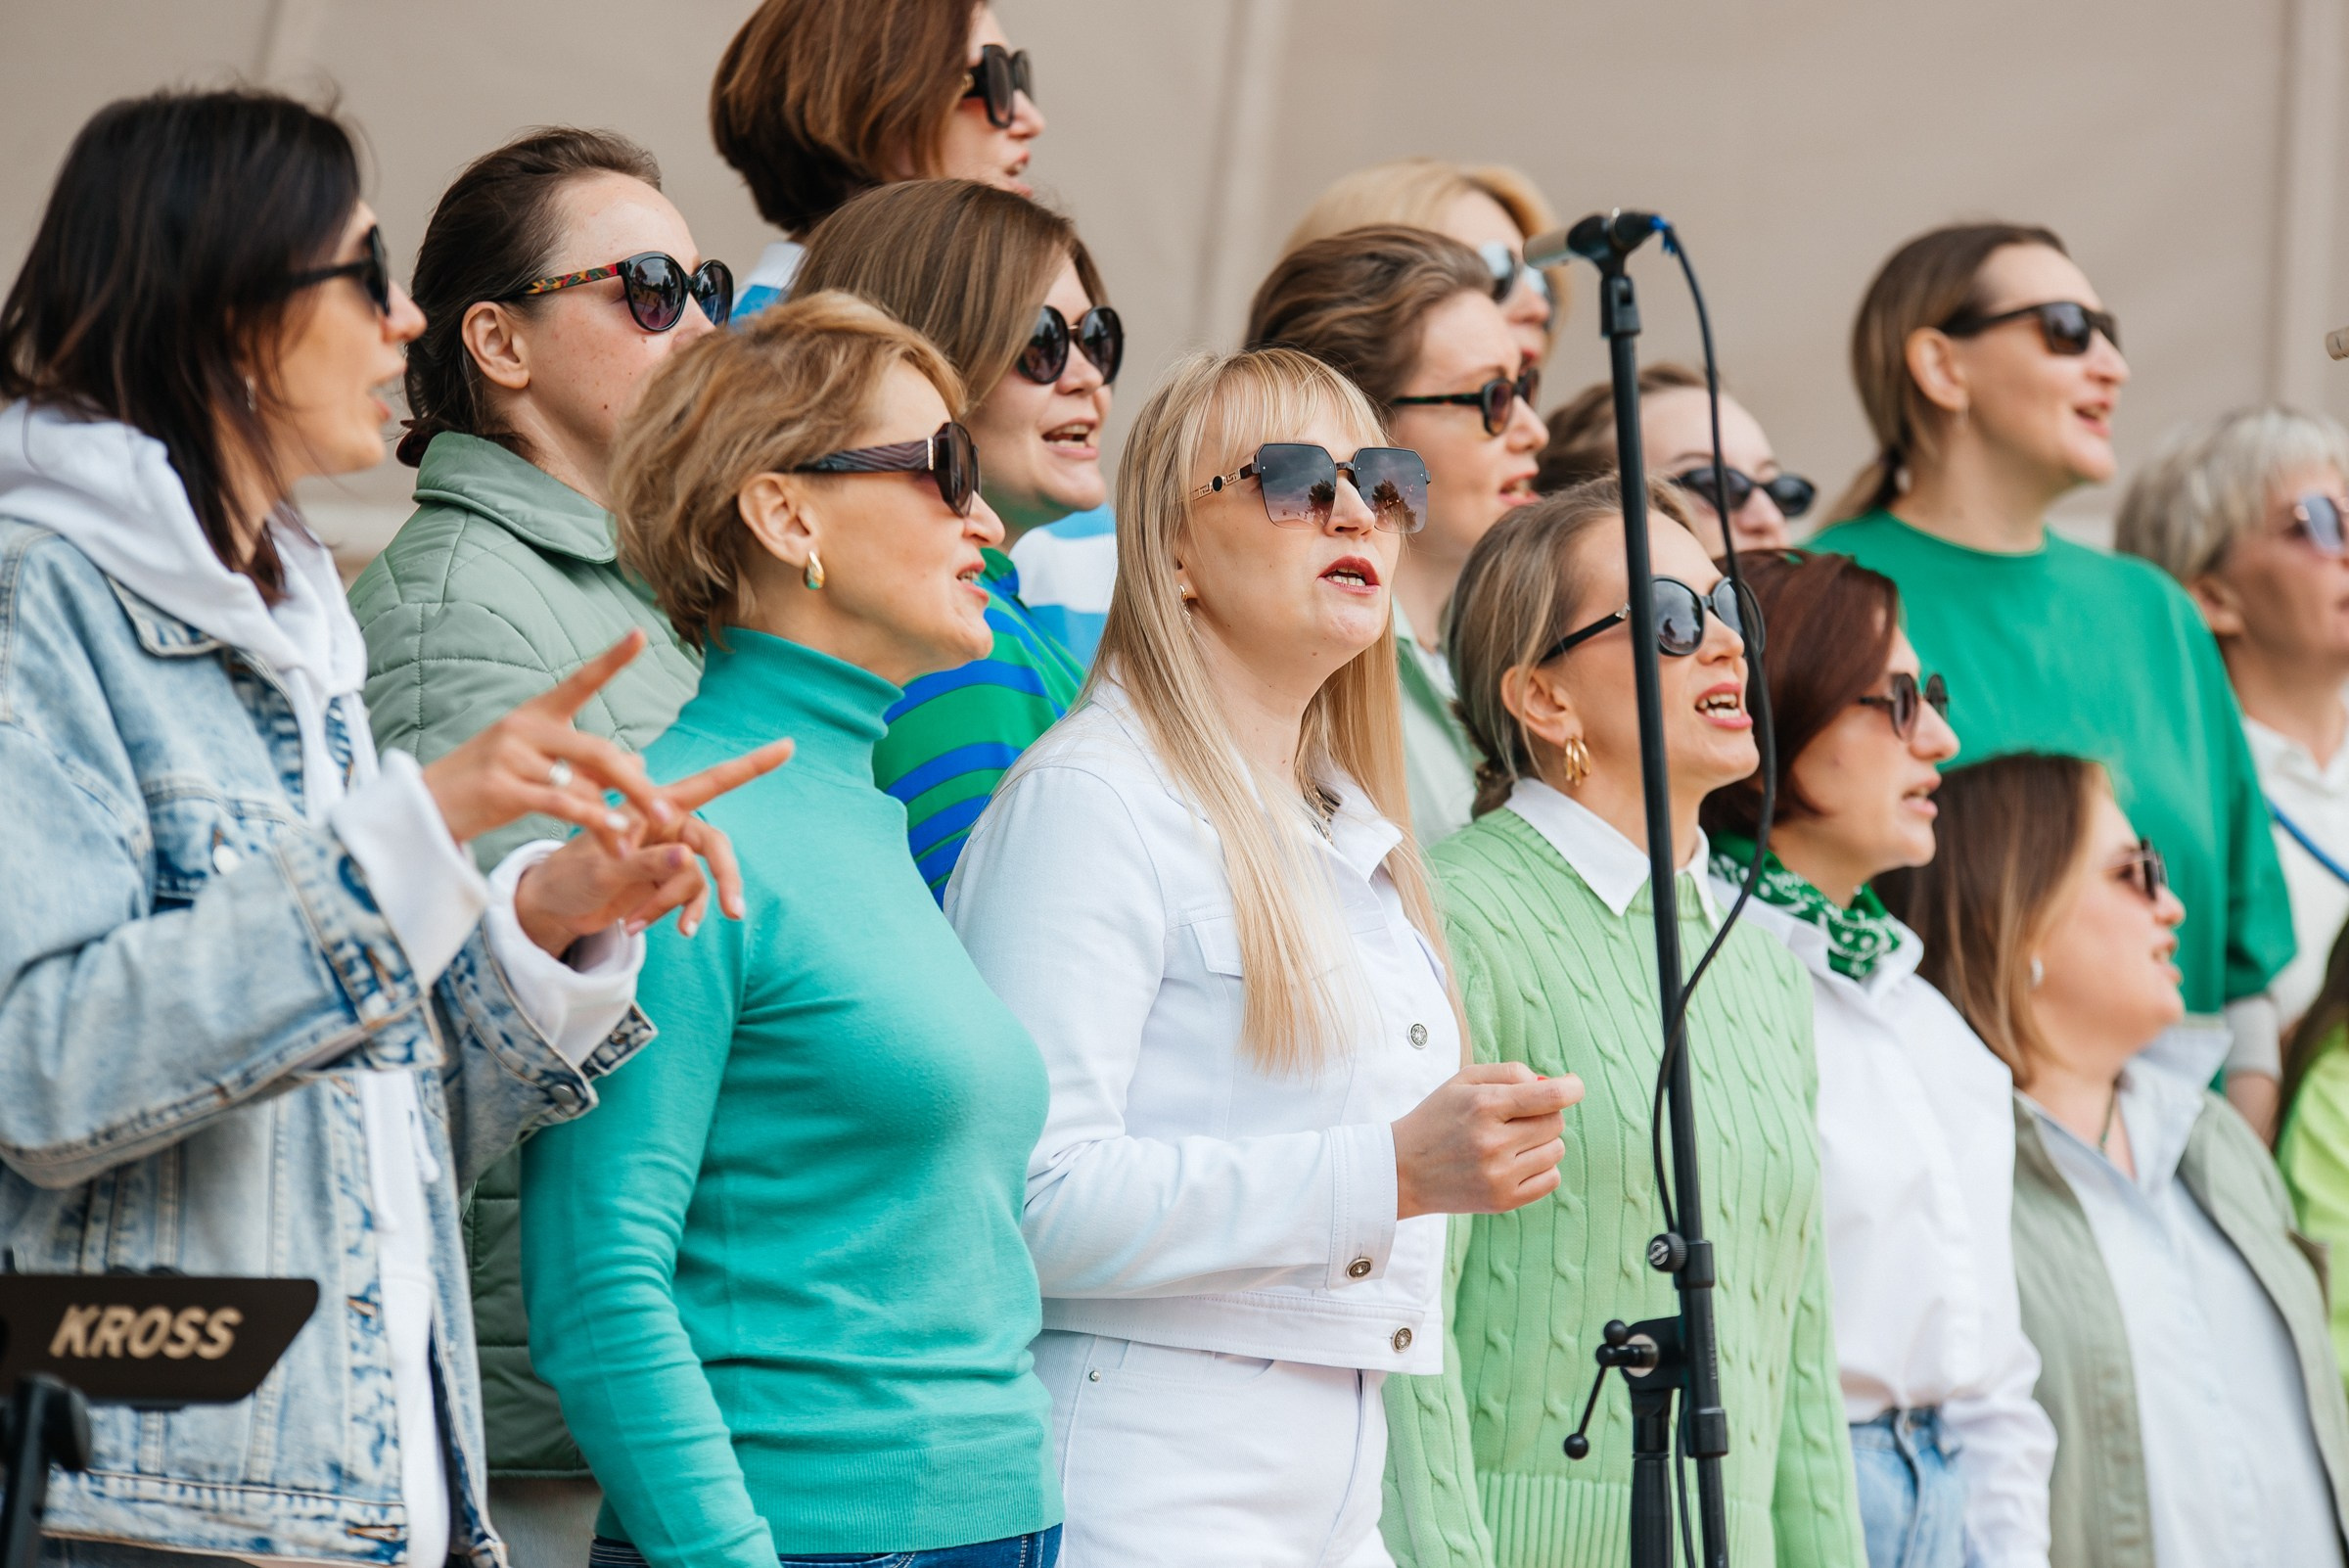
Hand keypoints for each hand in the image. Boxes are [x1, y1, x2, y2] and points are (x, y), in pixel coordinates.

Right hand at [422, 631, 673, 856]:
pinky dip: (591, 819)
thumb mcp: (537, 765)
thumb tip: (640, 761)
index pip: (581, 681)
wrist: (425, 808)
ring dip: (612, 816)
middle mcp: (525, 728)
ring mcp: (511, 756)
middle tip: (667, 812)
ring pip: (582, 783)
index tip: (641, 633)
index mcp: (537, 714)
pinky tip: (614, 832)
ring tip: (635, 838)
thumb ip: (585, 764)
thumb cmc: (488, 785)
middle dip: (636, 786)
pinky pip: (560, 803)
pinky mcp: (501, 787)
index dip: (612, 659)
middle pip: (598, 751)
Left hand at [511, 737, 795, 954]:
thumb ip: (646, 862)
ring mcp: (670, 856)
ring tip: (636, 924)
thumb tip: (688, 860)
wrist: (551, 905)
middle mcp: (669, 825)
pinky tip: (632, 927)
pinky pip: (685, 899)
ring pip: (698, 880)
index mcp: (656, 804)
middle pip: (715, 847)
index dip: (751, 766)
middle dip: (726, 879)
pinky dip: (662, 915)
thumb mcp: (601, 867)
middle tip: (735, 911)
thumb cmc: (568, 873)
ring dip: (672, 906)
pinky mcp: (665, 883)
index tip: (789, 747)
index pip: (713, 782)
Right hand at [1392, 1061, 1581, 1219]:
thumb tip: (1552, 1084)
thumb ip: (1509, 1072)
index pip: (1550, 1097)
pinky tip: (1516, 1162)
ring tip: (1513, 1141)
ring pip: (1556, 1151)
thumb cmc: (1437, 1118)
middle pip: (1556, 1123)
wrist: (1402, 1170)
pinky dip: (1542, 1167)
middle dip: (1545, 1114)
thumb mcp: (1462, 1081)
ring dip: (1543, 1142)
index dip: (1572, 1088)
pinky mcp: (1503, 1201)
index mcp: (1483, 1106)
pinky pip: (1551, 1179)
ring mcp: (1499, 1176)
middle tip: (1519, 1117)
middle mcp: (1493, 1142)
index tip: (1573, 1086)